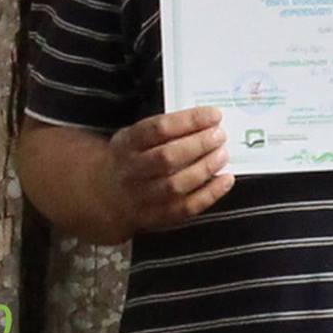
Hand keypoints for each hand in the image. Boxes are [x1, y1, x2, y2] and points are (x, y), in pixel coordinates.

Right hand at [105, 106, 234, 232]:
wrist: (107, 195)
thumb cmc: (132, 158)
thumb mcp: (136, 137)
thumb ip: (164, 129)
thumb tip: (206, 121)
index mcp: (127, 144)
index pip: (159, 128)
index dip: (190, 121)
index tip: (214, 115)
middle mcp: (132, 170)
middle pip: (167, 157)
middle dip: (199, 145)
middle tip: (220, 136)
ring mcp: (142, 196)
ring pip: (175, 185)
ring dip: (205, 169)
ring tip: (223, 155)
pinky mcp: (155, 217)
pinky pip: (184, 208)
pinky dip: (209, 195)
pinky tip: (225, 180)